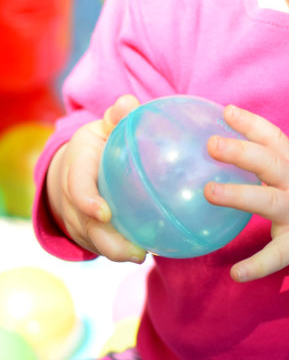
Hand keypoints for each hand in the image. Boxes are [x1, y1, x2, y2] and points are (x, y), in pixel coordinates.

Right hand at [46, 95, 146, 262]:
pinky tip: (144, 252)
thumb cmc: (102, 141)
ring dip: (114, 251)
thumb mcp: (107, 126)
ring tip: (142, 256)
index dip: (86, 200)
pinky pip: (99, 244)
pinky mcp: (87, 229)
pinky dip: (117, 251)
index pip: (76, 184)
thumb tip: (128, 103)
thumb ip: (118, 116)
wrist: (81, 162)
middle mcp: (73, 193)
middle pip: (83, 222)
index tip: (104, 213)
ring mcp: (77, 214)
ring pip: (91, 238)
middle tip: (135, 251)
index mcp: (77, 162)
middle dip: (105, 239)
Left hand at [205, 105, 288, 288]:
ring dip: (240, 195)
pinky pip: (278, 255)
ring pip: (270, 201)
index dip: (251, 124)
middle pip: (270, 162)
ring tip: (209, 192)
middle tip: (212, 143)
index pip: (274, 139)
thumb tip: (235, 157)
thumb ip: (275, 167)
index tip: (226, 111)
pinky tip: (237, 273)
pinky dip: (258, 265)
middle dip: (242, 151)